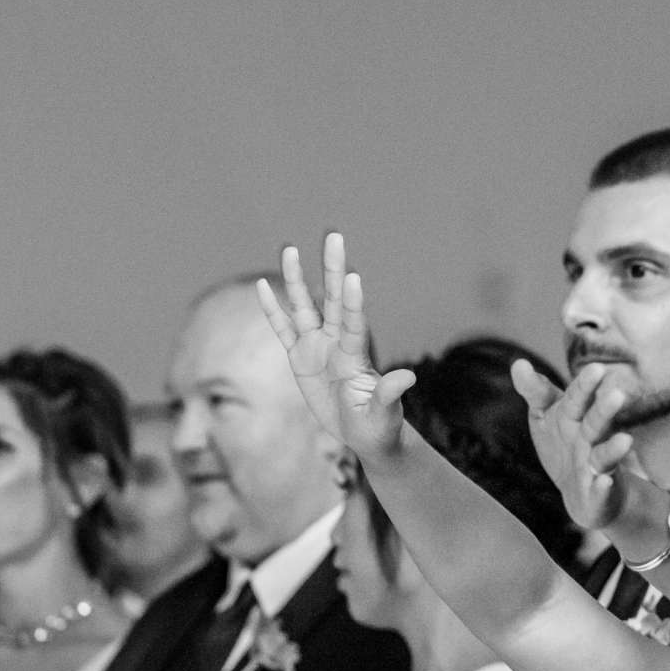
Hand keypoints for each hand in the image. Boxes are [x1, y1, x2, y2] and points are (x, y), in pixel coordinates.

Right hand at [256, 233, 412, 458]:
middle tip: (335, 236)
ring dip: (295, 279)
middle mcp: (337, 343)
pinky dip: (272, 310)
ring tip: (290, 249)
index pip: (354, 323)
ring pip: (304, 306)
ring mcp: (317, 347)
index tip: (352, 277)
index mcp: (356, 355)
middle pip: (332, 300)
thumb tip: (408, 377)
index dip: (352, 302)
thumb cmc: (378, 425)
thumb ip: (389, 393)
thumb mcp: (384, 413)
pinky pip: (283, 329)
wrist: (363, 434)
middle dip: (332, 269)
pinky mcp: (300, 357)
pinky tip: (262, 287)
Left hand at [512, 362, 647, 534]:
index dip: (585, 386)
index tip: (596, 369)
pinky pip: (601, 491)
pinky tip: (605, 482)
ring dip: (613, 449)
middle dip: (605, 411)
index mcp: (575, 416)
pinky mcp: (599, 493)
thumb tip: (518, 363)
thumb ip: (535, 391)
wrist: (582, 491)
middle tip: (617, 395)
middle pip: (595, 423)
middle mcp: (590, 438)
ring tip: (626, 440)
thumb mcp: (545, 416)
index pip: (578, 398)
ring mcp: (596, 466)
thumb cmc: (563, 443)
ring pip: (605, 456)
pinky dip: (603, 488)